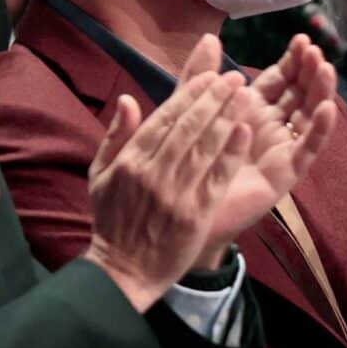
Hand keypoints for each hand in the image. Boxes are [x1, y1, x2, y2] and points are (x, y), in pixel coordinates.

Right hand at [84, 70, 253, 311]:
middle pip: (189, 127)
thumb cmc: (112, 220)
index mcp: (130, 161)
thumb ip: (115, 136)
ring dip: (227, 117)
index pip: (165, 118)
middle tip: (235, 77)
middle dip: (214, 98)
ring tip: (245, 95)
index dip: (189, 94)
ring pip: (206, 147)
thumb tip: (128, 99)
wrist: (124, 271)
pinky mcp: (196, 214)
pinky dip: (232, 153)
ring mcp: (176, 194)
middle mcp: (153, 174)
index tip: (209, 76)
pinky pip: (217, 177)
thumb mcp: (101, 175)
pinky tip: (245, 130)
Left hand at [178, 34, 337, 254]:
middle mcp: (270, 128)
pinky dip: (319, 130)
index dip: (292, 60)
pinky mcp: (283, 175)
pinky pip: (306, 151)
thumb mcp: (191, 110)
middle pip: (299, 94)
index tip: (300, 39)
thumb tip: (210, 37)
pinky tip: (326, 109)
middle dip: (309, 71)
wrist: (177, 207)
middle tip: (314, 50)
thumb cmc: (184, 161)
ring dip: (320, 93)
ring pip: (308, 117)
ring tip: (325, 69)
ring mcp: (280, 150)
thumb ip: (201, 75)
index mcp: (252, 110)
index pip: (280, 79)